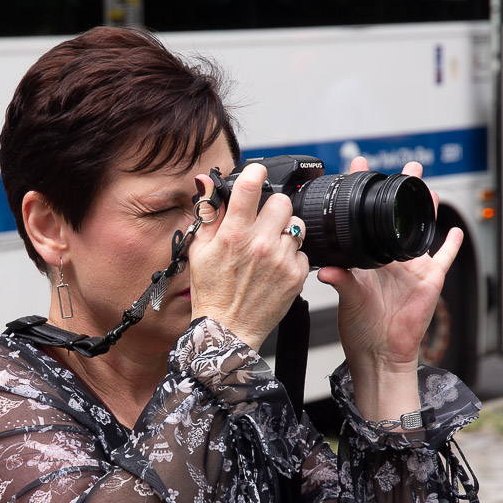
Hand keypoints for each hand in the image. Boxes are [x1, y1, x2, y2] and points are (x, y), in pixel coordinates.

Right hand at [187, 163, 309, 349]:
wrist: (228, 330)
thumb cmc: (211, 293)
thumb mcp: (200, 250)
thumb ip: (208, 214)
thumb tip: (206, 182)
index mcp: (234, 234)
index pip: (251, 186)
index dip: (255, 172)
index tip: (257, 172)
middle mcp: (260, 244)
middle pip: (282, 202)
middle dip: (272, 208)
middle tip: (263, 222)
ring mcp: (281, 260)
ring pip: (296, 225)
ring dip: (285, 231)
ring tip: (270, 246)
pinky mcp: (296, 275)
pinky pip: (302, 251)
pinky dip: (292, 256)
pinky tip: (276, 267)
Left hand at [316, 157, 459, 375]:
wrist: (380, 352)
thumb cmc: (359, 329)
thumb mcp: (347, 299)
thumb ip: (339, 280)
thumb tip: (325, 268)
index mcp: (367, 258)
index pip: (363, 218)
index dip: (361, 193)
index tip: (358, 167)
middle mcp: (389, 259)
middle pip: (395, 217)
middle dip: (400, 190)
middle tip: (405, 166)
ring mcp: (411, 268)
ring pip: (420, 229)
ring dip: (425, 206)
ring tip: (425, 183)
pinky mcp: (430, 280)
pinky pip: (445, 257)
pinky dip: (452, 244)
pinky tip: (456, 229)